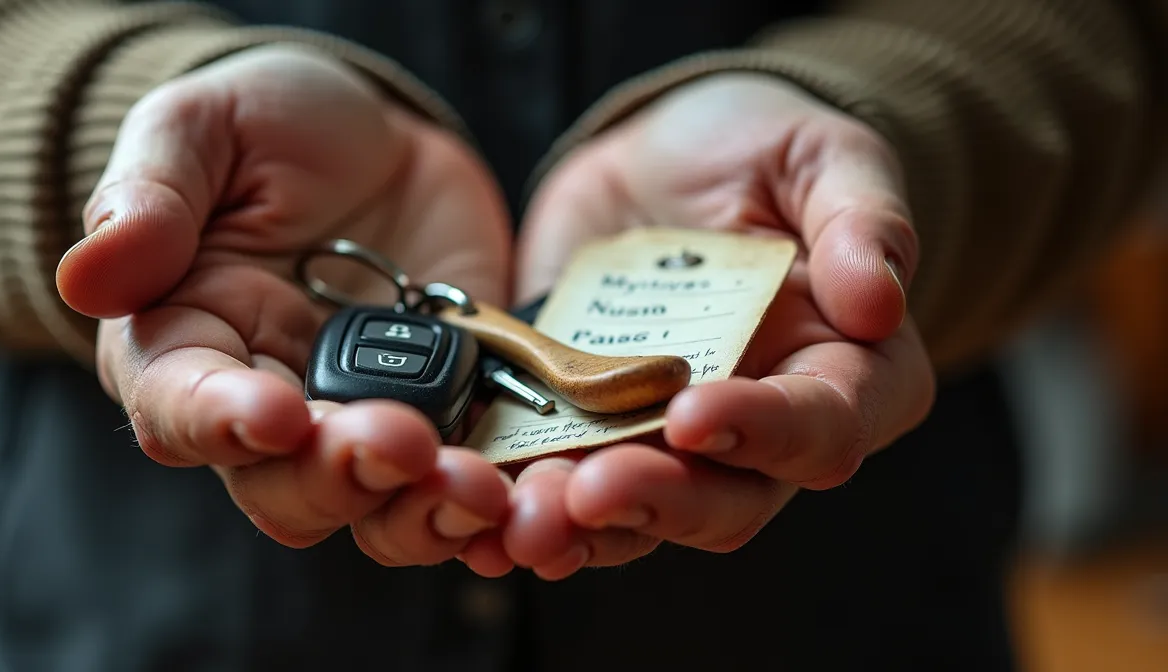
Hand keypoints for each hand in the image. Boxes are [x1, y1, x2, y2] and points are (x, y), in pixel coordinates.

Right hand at [55, 45, 512, 566]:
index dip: (221, 423)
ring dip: (421, 511)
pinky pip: (461, 486)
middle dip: (338, 478)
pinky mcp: (445, 416)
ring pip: (374, 510)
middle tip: (402, 442)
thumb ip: (152, 195)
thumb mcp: (206, 129)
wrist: (377, 141)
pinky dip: (489, 509)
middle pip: (283, 487)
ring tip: (478, 490)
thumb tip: (88, 275)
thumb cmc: (271, 129)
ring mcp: (361, 419)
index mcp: (186, 345)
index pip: (181, 408)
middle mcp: (269, 405)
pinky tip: (523, 503)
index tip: (274, 414)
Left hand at [484, 74, 936, 578]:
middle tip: (590, 490)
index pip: (823, 428)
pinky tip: (476, 529)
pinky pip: (559, 490)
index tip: (696, 413)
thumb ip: (860, 218)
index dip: (764, 432)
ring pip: (635, 518)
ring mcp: (666, 443)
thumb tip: (878, 299)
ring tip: (523, 524)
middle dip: (657, 501)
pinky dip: (519, 511)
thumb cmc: (760, 152)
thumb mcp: (820, 156)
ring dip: (579, 530)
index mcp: (841, 373)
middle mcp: (759, 433)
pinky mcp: (587, 433)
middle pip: (725, 502)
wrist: (665, 158)